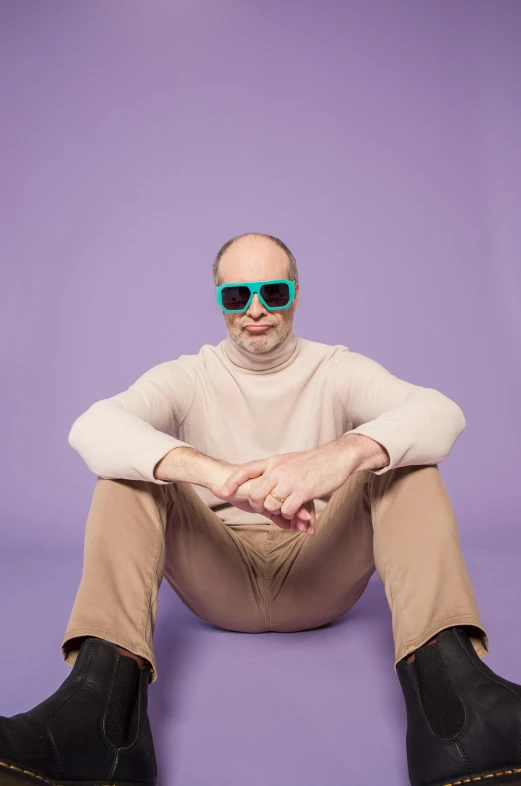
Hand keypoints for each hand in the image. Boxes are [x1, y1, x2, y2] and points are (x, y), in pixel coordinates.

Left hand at [220, 439, 363, 531]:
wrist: (337, 457)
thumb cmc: (315, 463)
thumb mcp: (290, 461)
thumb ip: (277, 471)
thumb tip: (265, 482)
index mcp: (274, 461)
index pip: (246, 469)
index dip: (233, 481)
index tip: (223, 491)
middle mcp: (278, 470)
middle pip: (255, 493)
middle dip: (257, 505)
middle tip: (266, 510)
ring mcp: (290, 480)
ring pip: (270, 504)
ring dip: (276, 512)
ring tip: (285, 510)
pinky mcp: (303, 491)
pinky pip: (286, 510)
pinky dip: (289, 515)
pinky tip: (295, 512)